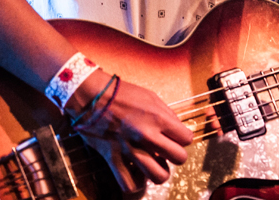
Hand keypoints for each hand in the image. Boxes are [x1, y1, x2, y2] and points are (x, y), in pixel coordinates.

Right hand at [72, 74, 193, 191]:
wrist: (91, 96)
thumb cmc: (121, 93)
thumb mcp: (151, 97)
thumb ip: (167, 114)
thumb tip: (177, 129)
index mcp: (158, 118)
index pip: (187, 139)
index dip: (183, 138)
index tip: (177, 136)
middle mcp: (146, 136)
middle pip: (179, 158)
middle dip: (176, 155)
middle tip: (167, 150)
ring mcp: (130, 150)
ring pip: (159, 176)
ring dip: (159, 171)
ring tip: (154, 163)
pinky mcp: (113, 159)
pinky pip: (129, 184)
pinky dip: (135, 183)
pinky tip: (137, 173)